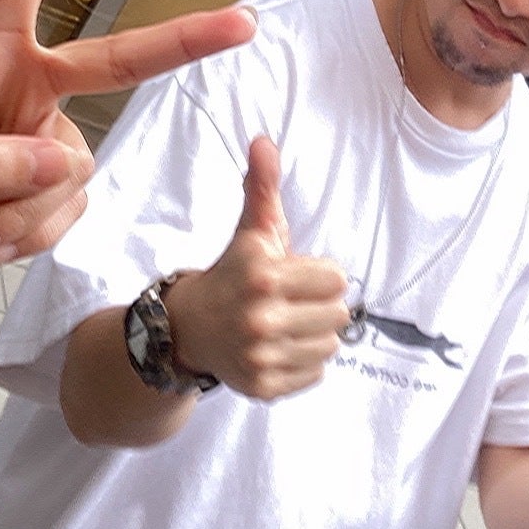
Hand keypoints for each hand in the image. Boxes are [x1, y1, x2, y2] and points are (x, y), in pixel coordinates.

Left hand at [0, 0, 257, 297]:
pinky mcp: (49, 184)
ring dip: (22, 211)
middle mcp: (21, 81)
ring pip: (73, 169)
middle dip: (183, 41)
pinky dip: (25, 234)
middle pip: (115, 58)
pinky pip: (67, 208)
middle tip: (242, 25)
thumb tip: (56, 163)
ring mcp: (41, 134)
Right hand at [163, 135, 351, 399]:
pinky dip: (303, 364)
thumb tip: (263, 140)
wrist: (188, 328)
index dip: (320, 276)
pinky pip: (316, 374)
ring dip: (313, 335)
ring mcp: (260, 357)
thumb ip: (262, 186)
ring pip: (330, 346)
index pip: (338, 279)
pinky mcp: (262, 387)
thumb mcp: (250, 230)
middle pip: (339, 316)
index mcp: (263, 275)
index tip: (295, 275)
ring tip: (285, 326)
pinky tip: (278, 349)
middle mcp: (260, 318)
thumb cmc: (234, 273)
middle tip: (291, 303)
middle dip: (319, 306)